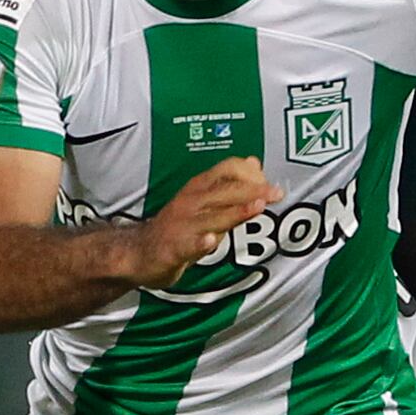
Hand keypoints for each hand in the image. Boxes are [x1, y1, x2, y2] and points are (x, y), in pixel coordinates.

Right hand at [135, 156, 274, 284]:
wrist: (138, 252)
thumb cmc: (177, 226)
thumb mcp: (203, 201)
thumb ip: (230, 185)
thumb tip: (254, 162)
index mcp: (198, 188)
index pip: (227, 169)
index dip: (250, 173)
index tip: (269, 182)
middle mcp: (190, 202)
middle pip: (225, 191)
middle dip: (253, 190)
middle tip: (277, 193)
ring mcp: (182, 225)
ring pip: (212, 216)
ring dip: (235, 211)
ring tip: (257, 206)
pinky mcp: (173, 248)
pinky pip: (188, 245)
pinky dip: (199, 242)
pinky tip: (209, 240)